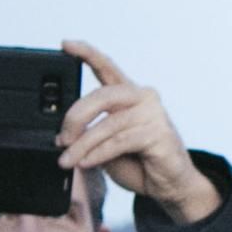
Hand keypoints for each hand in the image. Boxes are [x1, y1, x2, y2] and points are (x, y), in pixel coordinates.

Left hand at [58, 39, 221, 225]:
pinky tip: (87, 162)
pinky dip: (98, 153)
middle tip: (62, 139)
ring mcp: (154, 114)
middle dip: (76, 117)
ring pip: (108, 124)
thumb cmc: (140, 163)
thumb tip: (62, 136)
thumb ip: (89, 134)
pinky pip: (119, 141)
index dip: (86, 53)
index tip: (65, 44)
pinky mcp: (159, 134)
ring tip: (69, 160)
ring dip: (83, 145)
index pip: (107, 67)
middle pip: (102, 96)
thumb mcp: (106, 145)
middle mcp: (143, 98)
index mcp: (129, 95)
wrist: (170, 186)